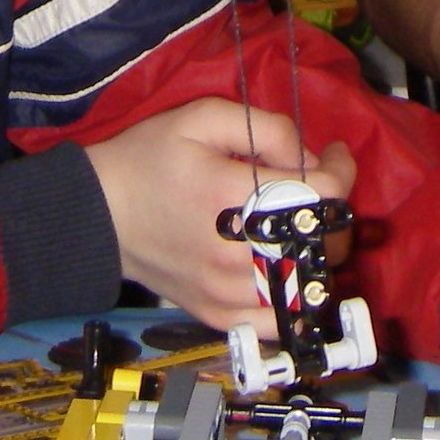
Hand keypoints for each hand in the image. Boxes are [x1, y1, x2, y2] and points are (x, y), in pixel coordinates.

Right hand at [85, 99, 353, 333]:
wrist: (98, 214)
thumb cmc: (147, 159)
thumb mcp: (201, 118)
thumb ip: (265, 128)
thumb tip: (308, 159)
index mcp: (230, 196)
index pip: (318, 195)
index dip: (340, 172)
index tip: (335, 156)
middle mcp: (233, 252)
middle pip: (321, 243)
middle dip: (332, 211)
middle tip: (314, 189)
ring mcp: (226, 291)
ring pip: (306, 284)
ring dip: (317, 251)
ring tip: (299, 225)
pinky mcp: (216, 314)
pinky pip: (278, 321)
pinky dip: (296, 298)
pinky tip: (287, 270)